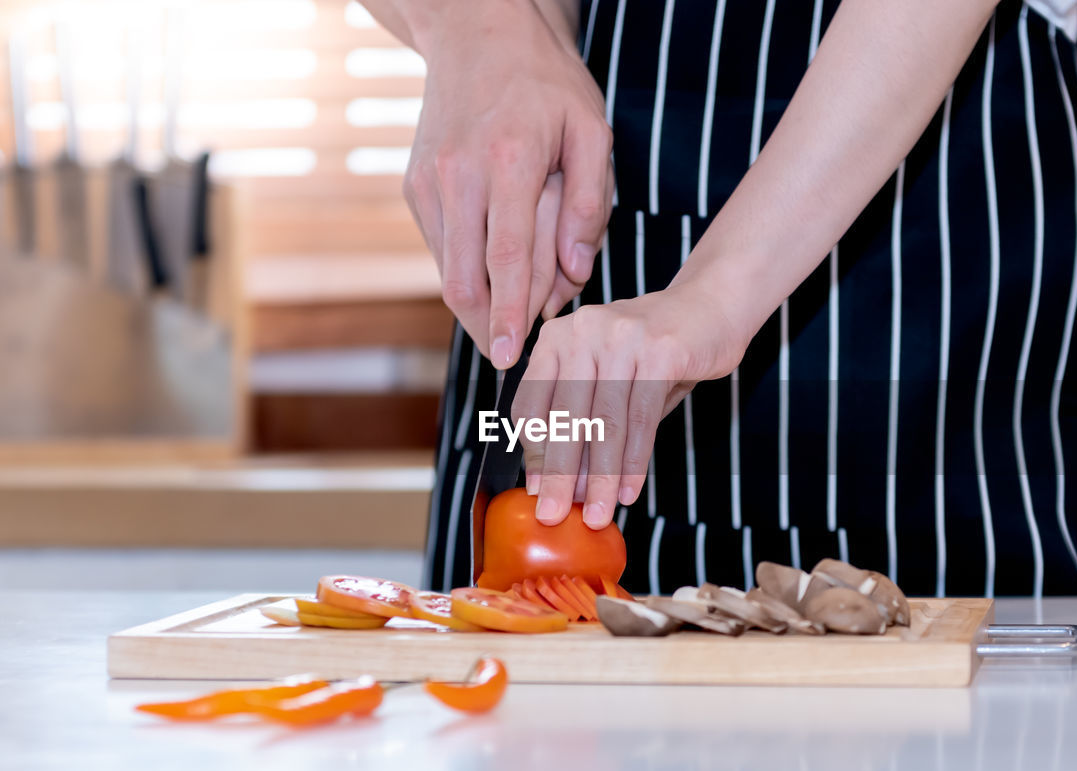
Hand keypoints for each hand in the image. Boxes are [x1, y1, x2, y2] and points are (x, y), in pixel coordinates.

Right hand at [403, 0, 613, 367]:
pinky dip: (469, 274)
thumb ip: (589, 204)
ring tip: (517, 314)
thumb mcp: (592, 130)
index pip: (506, 257)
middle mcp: (458, 174)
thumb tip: (575, 269)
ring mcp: (428, 183)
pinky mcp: (415, 188)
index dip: (510, 314)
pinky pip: (442, 250)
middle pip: (465, 279)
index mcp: (508, 160)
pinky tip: (496, 276)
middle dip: (488, 329)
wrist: (478, 33)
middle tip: (513, 360)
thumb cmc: (546, 83)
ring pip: (448, 271)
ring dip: (481, 305)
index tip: (512, 358)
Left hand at [511, 286, 749, 528]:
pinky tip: (629, 491)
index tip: (536, 491)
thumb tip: (568, 486)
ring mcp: (621, 338)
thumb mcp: (608, 380)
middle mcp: (582, 331)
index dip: (533, 452)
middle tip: (553, 515)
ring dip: (600, 478)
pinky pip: (642, 419)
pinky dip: (634, 462)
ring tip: (598, 514)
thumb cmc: (654, 351)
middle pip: (565, 417)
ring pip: (605, 423)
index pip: (532, 404)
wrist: (712, 305)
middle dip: (559, 475)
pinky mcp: (660, 350)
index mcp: (556, 338)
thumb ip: (586, 424)